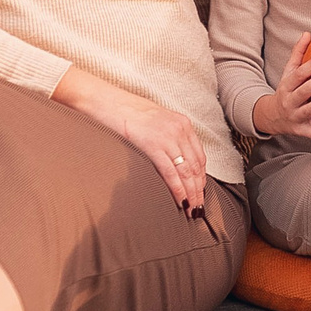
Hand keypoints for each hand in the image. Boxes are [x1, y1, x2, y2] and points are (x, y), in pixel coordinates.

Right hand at [56, 69, 212, 214]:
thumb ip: (169, 137)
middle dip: (198, 189)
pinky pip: (170, 172)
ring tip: (192, 209)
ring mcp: (168, 137)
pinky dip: (177, 189)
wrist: (108, 101)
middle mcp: (180, 130)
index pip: (200, 156)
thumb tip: (174, 160)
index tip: (201, 191)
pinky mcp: (153, 145)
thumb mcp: (156, 121)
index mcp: (183, 124)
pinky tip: (180, 201)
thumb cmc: (127, 111)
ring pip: (186, 172)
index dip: (202, 177)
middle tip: (199, 207)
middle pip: (195, 166)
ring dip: (190, 193)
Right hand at [252, 33, 310, 142]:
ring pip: (308, 110)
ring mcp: (295, 117)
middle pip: (303, 91)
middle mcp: (290, 101)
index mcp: (287, 86)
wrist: (271, 117)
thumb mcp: (288, 73)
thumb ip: (298, 54)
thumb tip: (307, 33)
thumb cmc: (287, 90)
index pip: (299, 74)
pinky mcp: (302, 131)